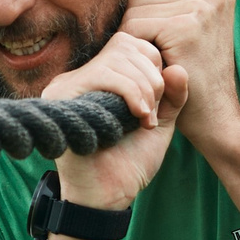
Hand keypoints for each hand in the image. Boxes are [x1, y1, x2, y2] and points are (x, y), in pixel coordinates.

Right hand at [44, 31, 188, 214]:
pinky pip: (102, 74)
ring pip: (116, 58)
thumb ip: (172, 95)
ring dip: (143, 88)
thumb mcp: (161, 122)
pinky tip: (139, 118)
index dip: (154, 66)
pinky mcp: (62, 95)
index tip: (161, 101)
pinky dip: (130, 93)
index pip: (131, 43)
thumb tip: (178, 67)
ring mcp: (68, 84)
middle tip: (155, 112)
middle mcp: (80, 76)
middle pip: (124, 45)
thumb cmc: (132, 161)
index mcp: (101, 77)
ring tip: (147, 119)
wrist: (110, 196)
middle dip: (151, 77)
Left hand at [117, 0, 239, 150]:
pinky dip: (135, 51)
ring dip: (135, 38)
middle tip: (161, 54)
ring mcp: (202, 7)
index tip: (164, 38)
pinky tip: (156, 68)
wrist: (215, 118)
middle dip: (139, 22)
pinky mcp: (186, 27)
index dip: (148, 7)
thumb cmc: (195, 76)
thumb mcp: (190, 28)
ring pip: (135, 9)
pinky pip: (135, 28)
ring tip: (160, 61)